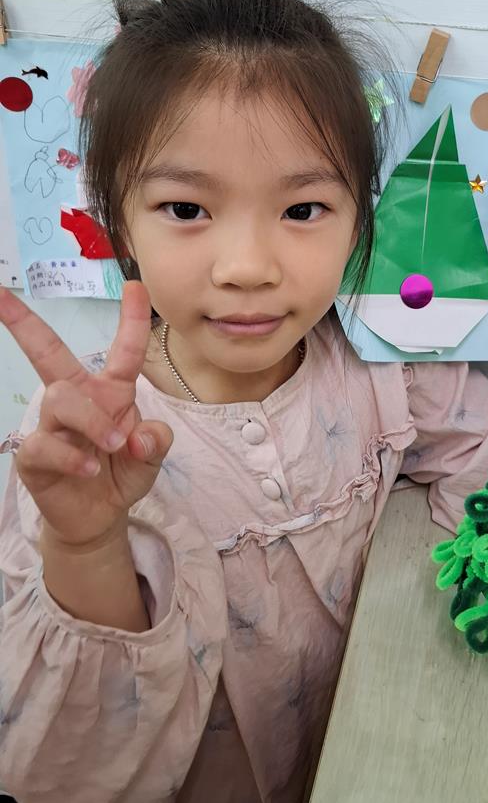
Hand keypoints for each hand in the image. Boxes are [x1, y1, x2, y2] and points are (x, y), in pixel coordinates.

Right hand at [0, 281, 172, 548]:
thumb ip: (156, 440)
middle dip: (25, 323)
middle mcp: (77, 399)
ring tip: (114, 447)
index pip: (123, 351)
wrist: (101, 516)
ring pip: (60, 398)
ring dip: (93, 421)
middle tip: (1, 297)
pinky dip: (73, 457)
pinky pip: (45, 443)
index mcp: (110, 391)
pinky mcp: (33, 455)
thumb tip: (140, 435)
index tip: (135, 286)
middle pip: (48, 352)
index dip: (131, 319)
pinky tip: (91, 469)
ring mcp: (51, 424)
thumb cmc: (123, 472)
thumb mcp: (151, 456)